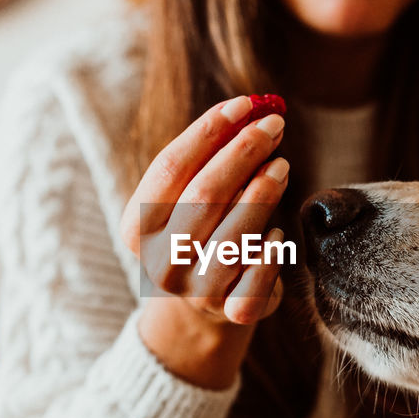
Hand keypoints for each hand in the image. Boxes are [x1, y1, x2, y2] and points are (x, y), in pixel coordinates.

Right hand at [118, 96, 288, 385]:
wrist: (205, 309)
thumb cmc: (200, 234)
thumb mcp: (190, 198)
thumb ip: (211, 158)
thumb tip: (252, 109)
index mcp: (137, 227)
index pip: (172, 166)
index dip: (209, 131)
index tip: (245, 103)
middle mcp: (159, 261)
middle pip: (204, 194)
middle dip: (243, 153)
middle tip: (273, 125)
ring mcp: (194, 291)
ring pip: (235, 232)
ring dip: (263, 193)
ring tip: (281, 166)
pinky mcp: (232, 313)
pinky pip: (259, 276)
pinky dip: (272, 250)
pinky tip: (279, 233)